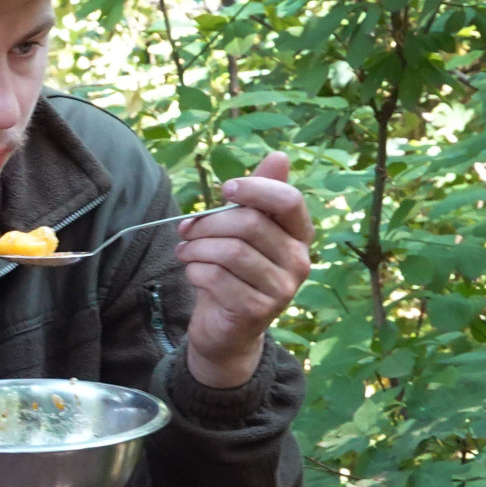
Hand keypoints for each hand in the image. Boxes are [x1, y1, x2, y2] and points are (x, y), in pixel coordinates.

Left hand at [176, 151, 313, 388]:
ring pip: (230, 252)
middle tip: (187, 230)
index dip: (255, 189)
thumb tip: (279, 156)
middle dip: (209, 223)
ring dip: (197, 248)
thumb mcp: (244, 232)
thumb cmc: (234, 273)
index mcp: (300, 235)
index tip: (225, 189)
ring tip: (185, 252)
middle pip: (250, 224)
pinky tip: (193, 273)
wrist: (227, 330)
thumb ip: (259, 197)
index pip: (289, 201)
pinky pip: (217, 278)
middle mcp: (299, 261)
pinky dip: (195, 271)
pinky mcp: (257, 310)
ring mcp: (282, 289)